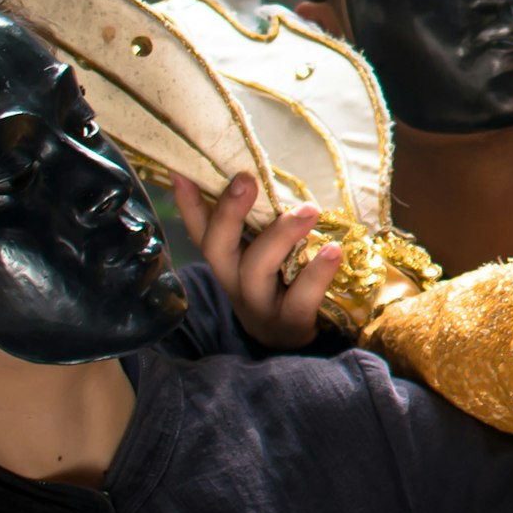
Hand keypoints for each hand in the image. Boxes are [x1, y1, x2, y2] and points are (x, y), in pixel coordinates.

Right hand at [168, 171, 333, 351]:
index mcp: (226, 259)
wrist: (289, 342)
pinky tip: (332, 251)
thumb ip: (255, 222)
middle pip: (217, 248)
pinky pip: (299, 299)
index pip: (199, 228)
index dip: (187, 202)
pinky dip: (316, 274)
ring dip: (280, 236)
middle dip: (227, 212)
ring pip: (256, 270)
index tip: (180, 170)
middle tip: (246, 179)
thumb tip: (255, 172)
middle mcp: (234, 280)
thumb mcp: (259, 252)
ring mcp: (259, 304)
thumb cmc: (277, 283)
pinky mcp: (290, 323)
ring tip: (309, 210)